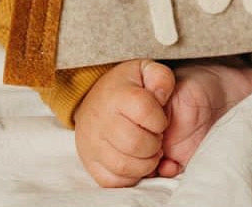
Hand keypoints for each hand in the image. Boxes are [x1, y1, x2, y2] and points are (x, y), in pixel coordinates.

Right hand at [73, 59, 174, 187]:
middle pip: (135, 143)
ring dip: (146, 163)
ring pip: (124, 166)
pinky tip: (136, 162)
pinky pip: (112, 181)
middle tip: (156, 137)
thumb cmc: (127, 86)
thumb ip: (161, 77)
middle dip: (154, 144)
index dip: (160, 120)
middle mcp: (100, 119)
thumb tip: (162, 96)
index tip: (160, 119)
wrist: (97, 100)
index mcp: (116, 94)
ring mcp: (92, 143)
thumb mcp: (146, 70)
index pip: (145, 111)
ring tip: (149, 151)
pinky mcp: (89, 163)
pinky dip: (130, 177)